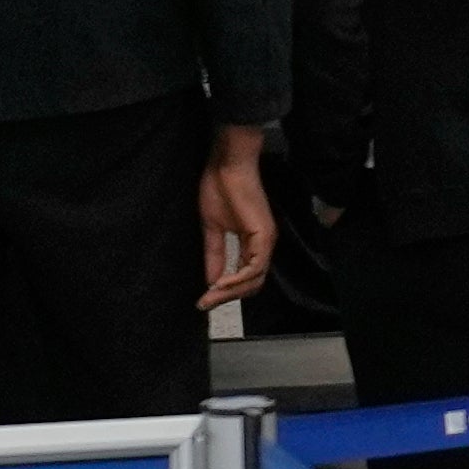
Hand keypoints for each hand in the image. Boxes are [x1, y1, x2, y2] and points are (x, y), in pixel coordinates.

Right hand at [200, 127, 275, 310]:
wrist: (225, 164)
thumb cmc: (218, 188)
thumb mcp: (212, 229)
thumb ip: (214, 254)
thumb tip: (210, 280)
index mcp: (253, 243)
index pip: (244, 277)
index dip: (225, 292)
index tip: (203, 302)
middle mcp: (263, 245)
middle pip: (251, 284)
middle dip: (227, 297)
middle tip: (204, 304)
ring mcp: (266, 240)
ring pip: (254, 279)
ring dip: (231, 292)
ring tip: (210, 296)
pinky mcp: (263, 235)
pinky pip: (254, 266)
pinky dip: (238, 278)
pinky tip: (219, 283)